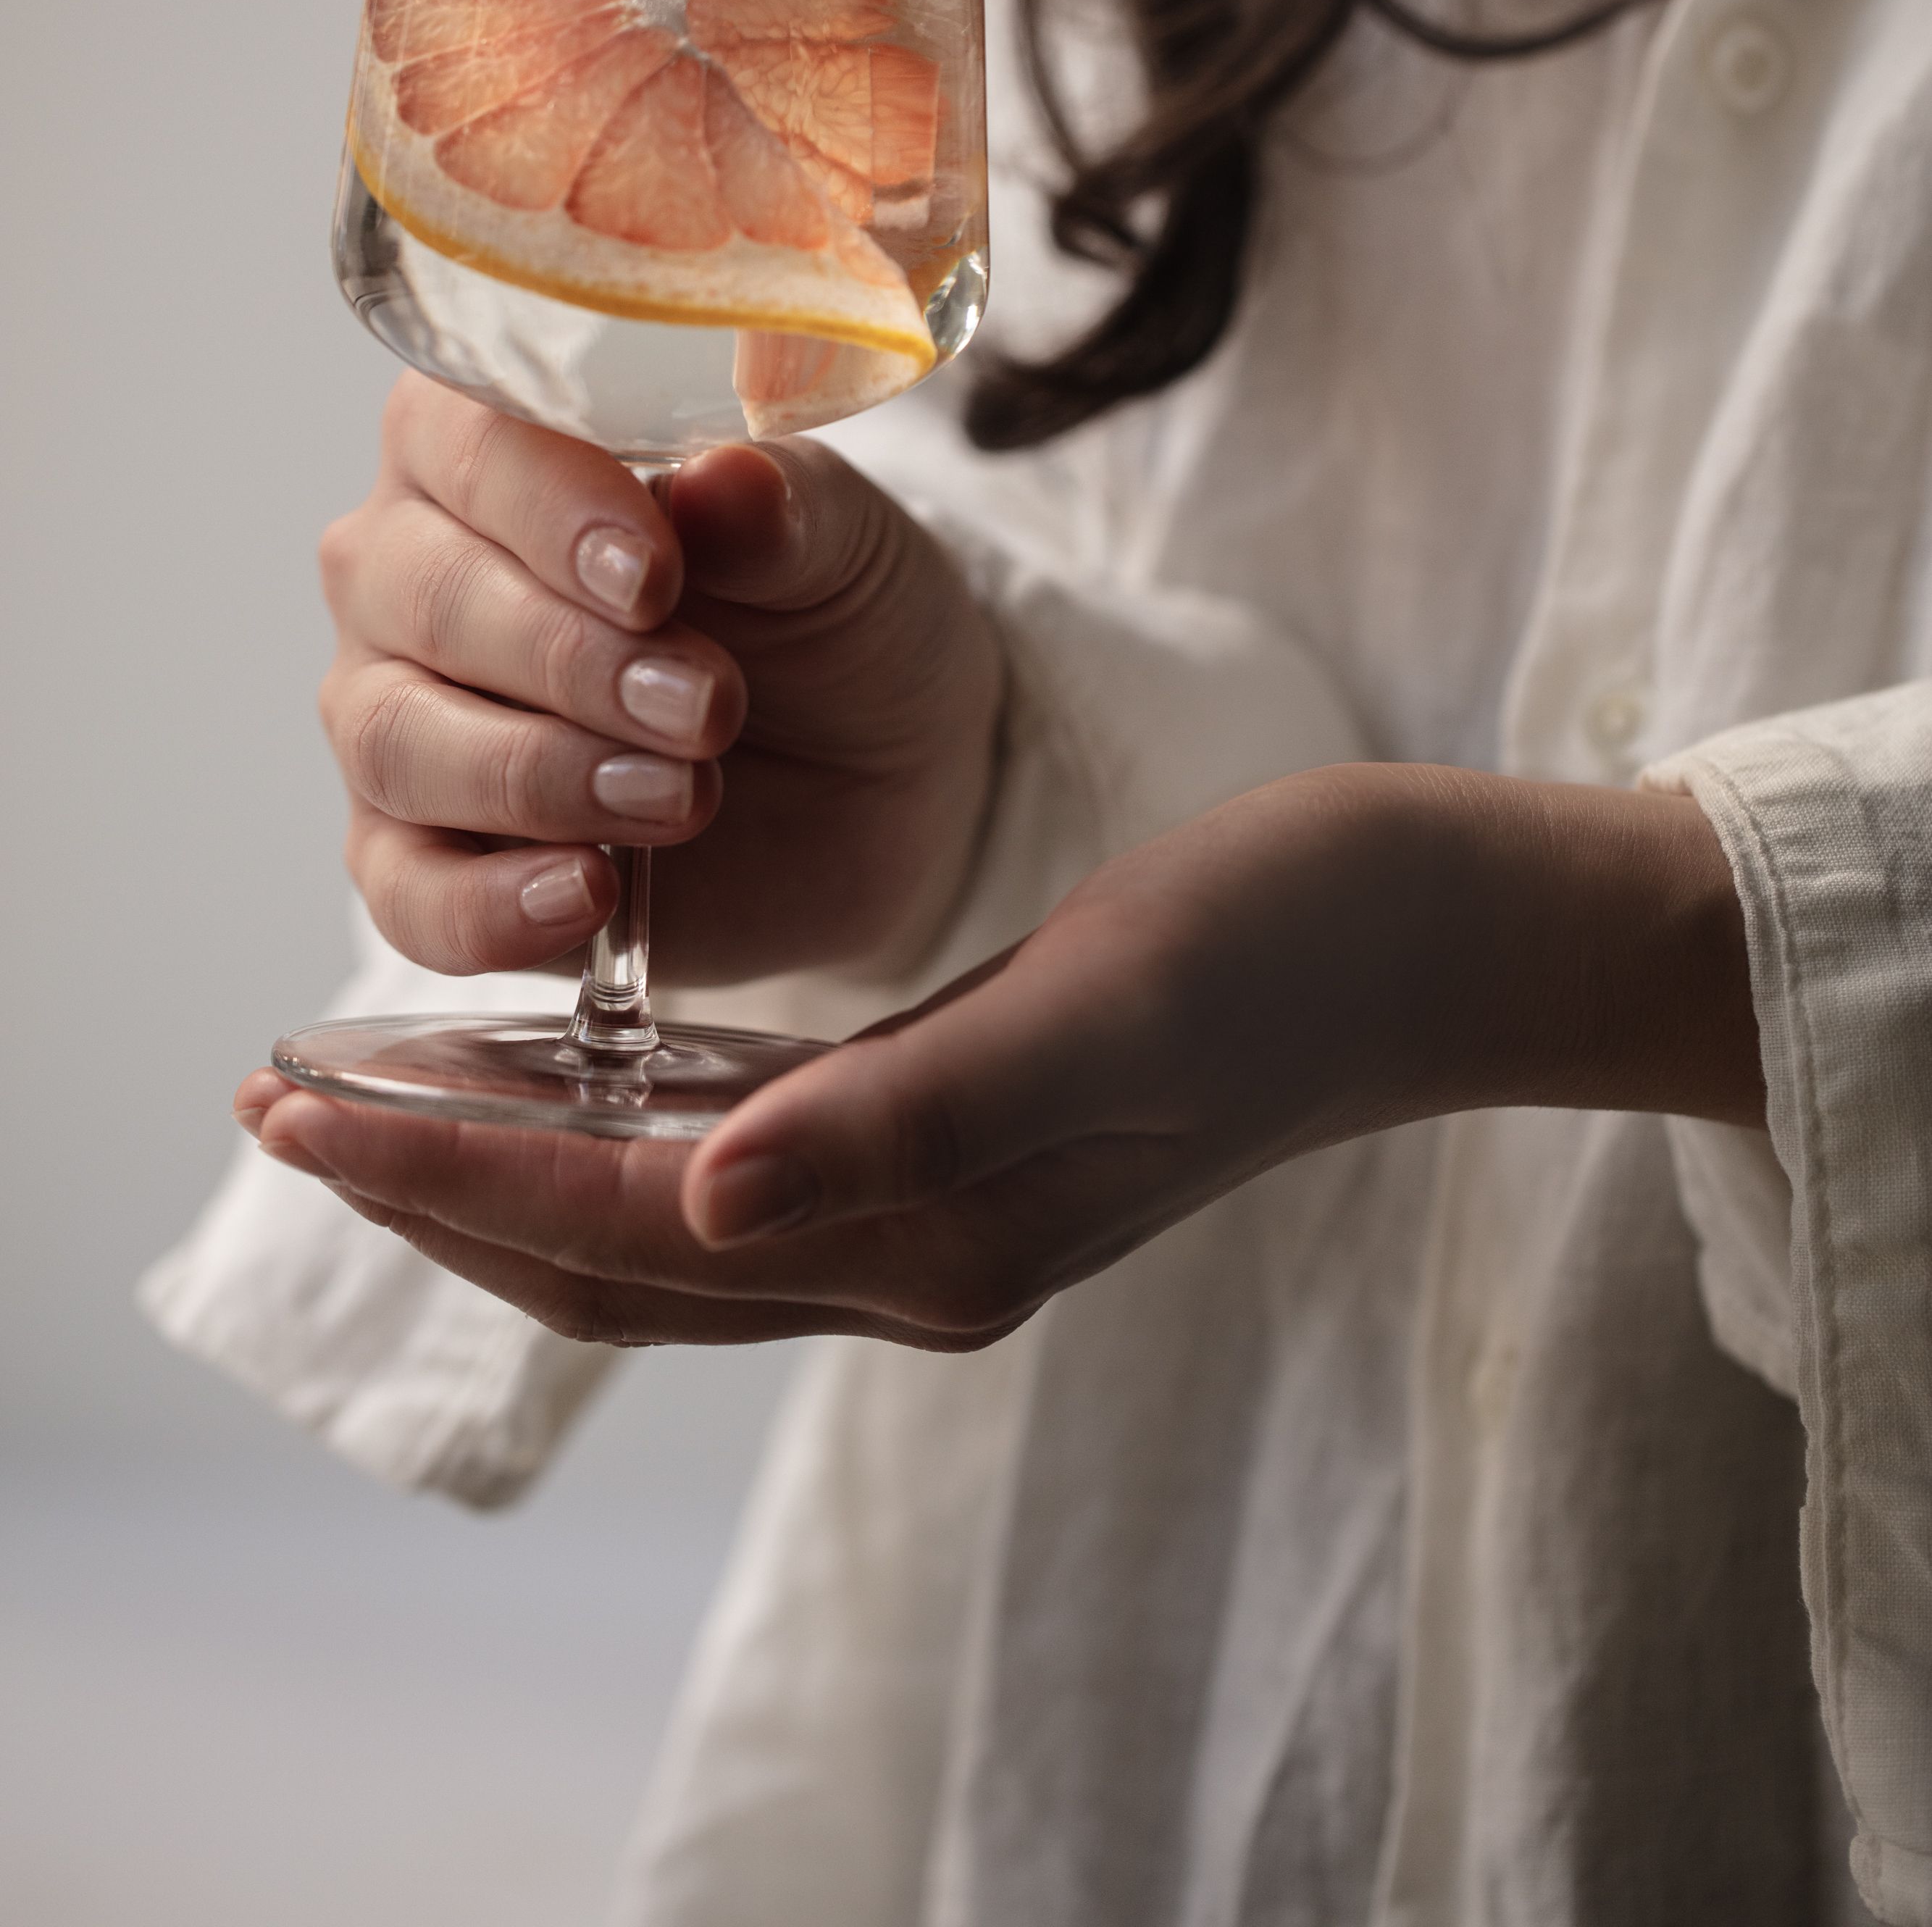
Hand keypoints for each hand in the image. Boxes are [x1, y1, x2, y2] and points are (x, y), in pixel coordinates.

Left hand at [237, 761, 1758, 1350]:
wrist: (1440, 933)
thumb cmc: (1288, 940)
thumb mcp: (1102, 1010)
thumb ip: (902, 1118)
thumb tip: (696, 1205)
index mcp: (933, 1231)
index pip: (624, 1223)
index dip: (446, 1167)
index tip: (289, 1104)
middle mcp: (918, 1249)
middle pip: (618, 1248)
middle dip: (440, 1181)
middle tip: (280, 1100)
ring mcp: (948, 1209)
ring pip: (669, 1216)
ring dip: (517, 1161)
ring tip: (384, 1093)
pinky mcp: (975, 1140)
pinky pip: (750, 1162)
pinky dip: (634, 1125)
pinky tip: (586, 1061)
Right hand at [316, 375, 1004, 983]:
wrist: (879, 775)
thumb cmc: (831, 615)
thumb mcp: (842, 546)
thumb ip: (782, 507)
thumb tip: (725, 481)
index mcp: (489, 444)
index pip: (463, 442)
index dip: (549, 507)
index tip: (653, 574)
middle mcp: (409, 568)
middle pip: (424, 598)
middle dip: (572, 660)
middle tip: (709, 704)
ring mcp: (399, 716)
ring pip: (399, 741)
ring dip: (545, 775)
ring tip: (685, 794)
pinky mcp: (424, 859)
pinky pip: (405, 892)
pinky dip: (489, 904)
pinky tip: (586, 894)